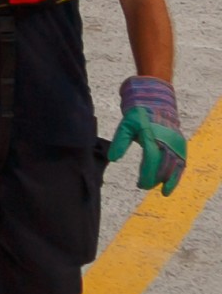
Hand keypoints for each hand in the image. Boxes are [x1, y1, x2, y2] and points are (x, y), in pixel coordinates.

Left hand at [109, 76, 185, 192]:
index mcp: (152, 136)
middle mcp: (167, 141)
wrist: (157, 103)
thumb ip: (120, 142)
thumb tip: (113, 159)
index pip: (151, 159)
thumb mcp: (126, 125)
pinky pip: (181, 164)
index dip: (147, 174)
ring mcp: (176, 144)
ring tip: (161, 190)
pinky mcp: (180, 146)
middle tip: (142, 185)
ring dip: (167, 180)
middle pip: (163, 166)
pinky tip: (171, 185)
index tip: (140, 184)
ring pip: (174, 167)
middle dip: (154, 179)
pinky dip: (177, 176)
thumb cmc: (138, 115)